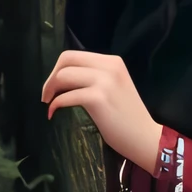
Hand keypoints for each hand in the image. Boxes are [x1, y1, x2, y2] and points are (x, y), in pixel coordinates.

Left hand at [41, 50, 162, 171]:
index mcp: (112, 61)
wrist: (144, 137)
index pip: (74, 55)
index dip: (57, 69)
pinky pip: (66, 96)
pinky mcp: (99, 98)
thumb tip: (63, 78)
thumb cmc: (127, 117)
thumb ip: (94, 77)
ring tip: (49, 104)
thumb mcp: (114, 87)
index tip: (53, 86)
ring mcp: (105, 82)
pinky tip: (53, 113)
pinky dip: (55, 104)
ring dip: (50, 90)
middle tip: (46, 95)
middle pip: (66, 60)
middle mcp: (109, 66)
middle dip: (51, 77)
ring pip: (64, 76)